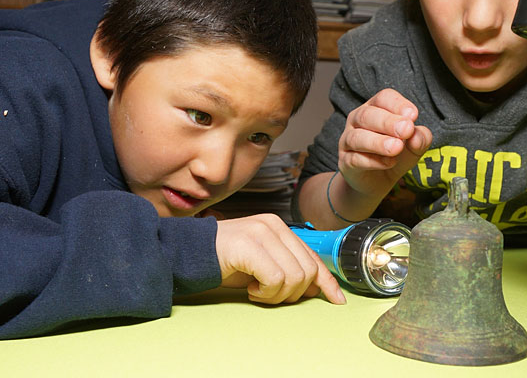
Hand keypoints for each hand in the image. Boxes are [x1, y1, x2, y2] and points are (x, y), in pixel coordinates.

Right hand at [215, 214, 345, 304]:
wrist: (189, 255)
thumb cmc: (226, 263)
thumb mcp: (263, 266)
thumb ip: (289, 271)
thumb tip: (316, 288)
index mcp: (280, 229)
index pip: (314, 257)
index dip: (327, 282)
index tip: (336, 300)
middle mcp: (274, 226)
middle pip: (308, 271)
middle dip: (293, 293)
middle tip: (269, 295)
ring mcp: (262, 233)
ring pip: (295, 277)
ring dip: (276, 295)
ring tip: (257, 291)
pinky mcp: (249, 245)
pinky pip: (276, 278)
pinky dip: (265, 292)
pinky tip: (251, 290)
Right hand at [338, 88, 432, 202]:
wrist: (377, 182)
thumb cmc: (395, 155)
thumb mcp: (414, 146)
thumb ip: (420, 138)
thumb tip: (416, 136)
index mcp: (376, 108)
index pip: (383, 98)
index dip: (397, 104)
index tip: (413, 115)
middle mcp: (357, 120)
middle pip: (367, 114)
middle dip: (388, 122)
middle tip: (406, 129)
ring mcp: (348, 141)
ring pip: (357, 137)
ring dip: (378, 142)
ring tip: (396, 148)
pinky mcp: (345, 163)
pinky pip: (355, 159)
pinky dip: (373, 161)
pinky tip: (389, 163)